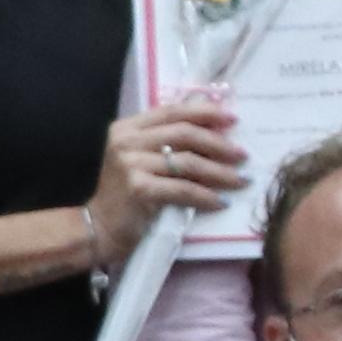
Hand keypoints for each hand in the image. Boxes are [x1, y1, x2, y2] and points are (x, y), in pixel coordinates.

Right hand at [85, 97, 244, 267]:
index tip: (232, 119)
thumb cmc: (124, 195)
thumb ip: (164, 143)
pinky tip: (222, 202)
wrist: (98, 228)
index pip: (172, 111)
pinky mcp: (139, 189)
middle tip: (242, 155)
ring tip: (241, 180)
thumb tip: (214, 134)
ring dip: (220, 172)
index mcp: (128, 128)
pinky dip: (207, 196)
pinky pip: (184, 189)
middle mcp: (127, 141)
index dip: (204, 112)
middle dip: (218, 143)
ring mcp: (131, 164)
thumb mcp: (138, 159)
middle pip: (184, 133)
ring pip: (188, 162)